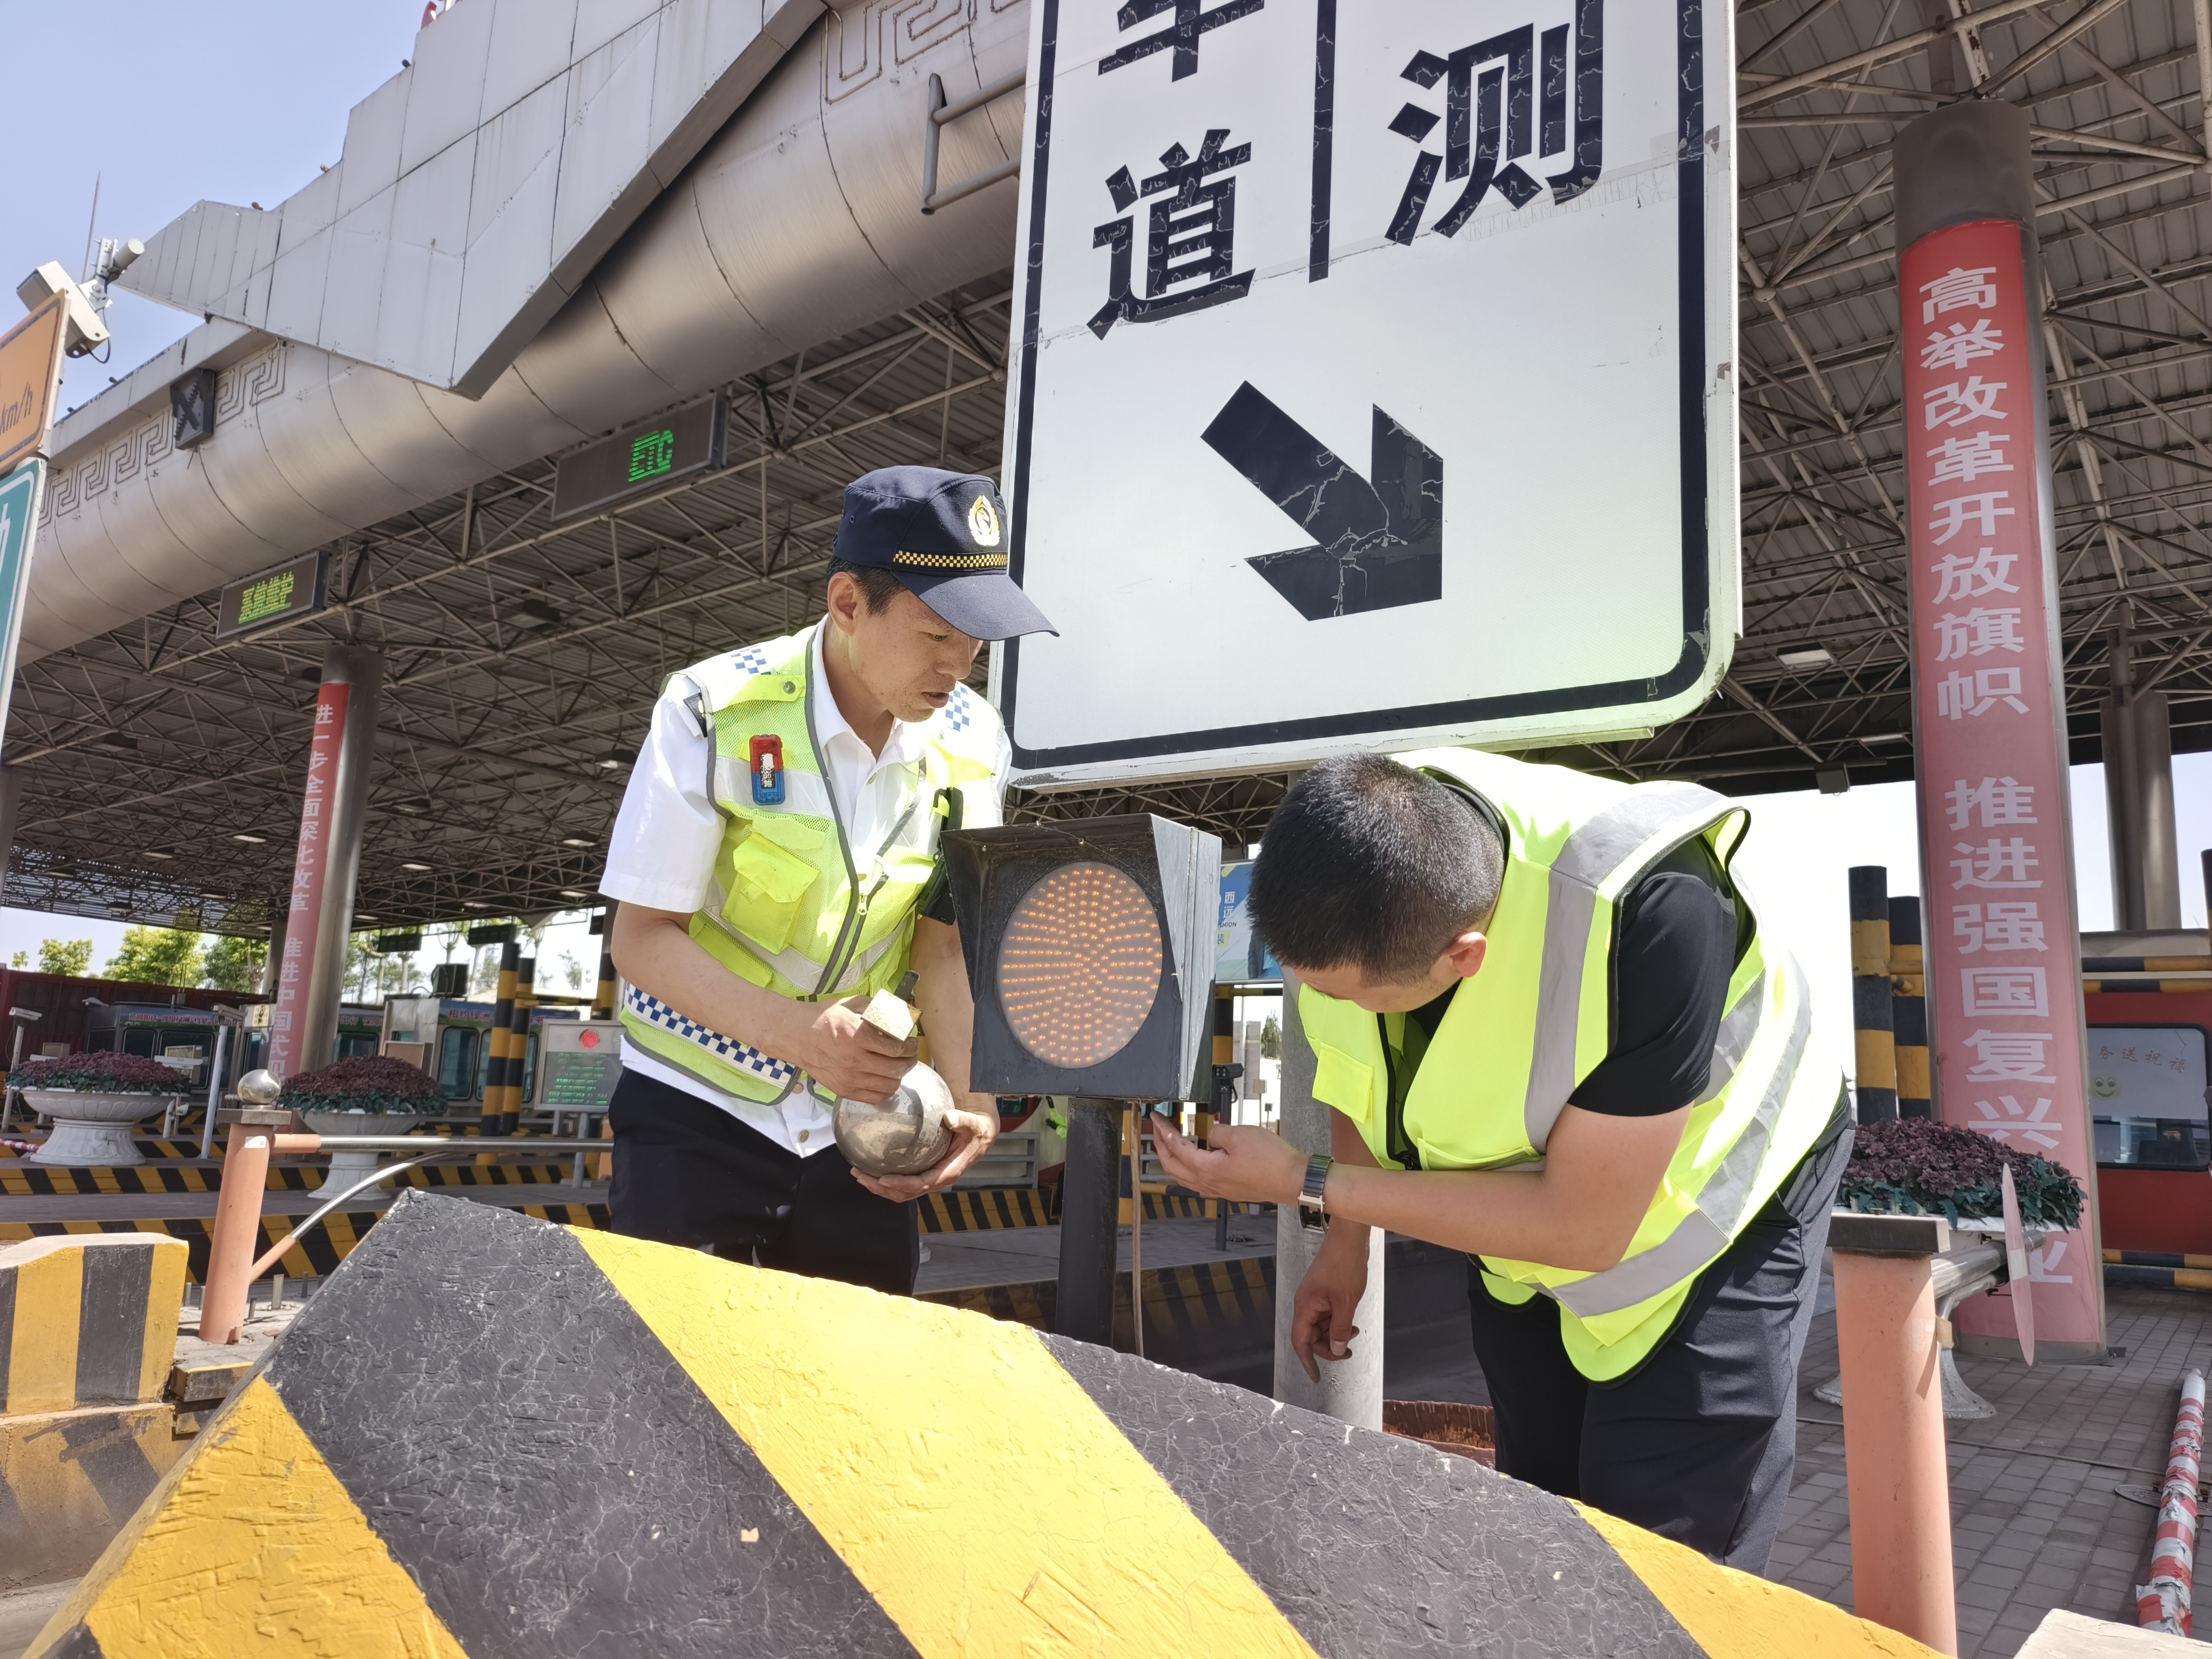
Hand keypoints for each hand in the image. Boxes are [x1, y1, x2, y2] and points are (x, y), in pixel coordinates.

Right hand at [771, 996, 916, 1103]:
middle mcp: (853, 1060)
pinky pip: (875, 1098)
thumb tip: (900, 1016)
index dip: (911, 1047)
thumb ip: (876, 1011)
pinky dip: (886, 1091)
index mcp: (857, 1037)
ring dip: (899, 1076)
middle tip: (910, 1055)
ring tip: (899, 1067)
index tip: (912, 1043)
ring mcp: (848, 1079)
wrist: (794, 1035)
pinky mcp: (842, 1090)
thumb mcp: (851, 1005)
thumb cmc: (823, 1018)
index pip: (897, 1048)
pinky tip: (886, 1080)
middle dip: (910, 1061)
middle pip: (896, 1069)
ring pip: (889, 1086)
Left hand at [852, 1101, 998, 1200]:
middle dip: (881, 1188)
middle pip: (905, 1193)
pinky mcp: (923, 1173)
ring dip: (878, 1186)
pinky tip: (870, 1167)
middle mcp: (936, 1180)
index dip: (901, 1184)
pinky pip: (901, 1182)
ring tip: (858, 1173)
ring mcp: (928, 1179)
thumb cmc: (976, 1129)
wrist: (980, 1135)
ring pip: (900, 1191)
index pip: (921, 1184)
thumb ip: (963, 1120)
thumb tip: (950, 1117)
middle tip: (860, 1175)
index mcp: (948, 1172)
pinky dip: (883, 1179)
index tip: (882, 1179)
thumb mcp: (973, 1123)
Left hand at [1150, 1115, 1304, 1205]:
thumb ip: (1216, 1132)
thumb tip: (1209, 1135)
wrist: (1293, 1180)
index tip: (1156, 1119)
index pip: (1176, 1149)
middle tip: (1158, 1129)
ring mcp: (1219, 1190)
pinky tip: (1194, 1160)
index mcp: (1207, 1169)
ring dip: (1173, 1160)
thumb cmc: (1271, 1160)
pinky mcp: (1229, 1190)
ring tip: (1170, 1144)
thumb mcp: (1239, 1134)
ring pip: (1184, 1178)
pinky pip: (1199, 1182)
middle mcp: (1209, 1184)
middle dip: (1161, 1147)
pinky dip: (1188, 1169)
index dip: (1163, 1131)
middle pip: (1173, 1167)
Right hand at [1290, 1225, 1368, 1383]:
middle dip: (1328, 1347)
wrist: (1349, 1239)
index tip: (1316, 1377)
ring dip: (1336, 1333)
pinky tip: (1351, 1322)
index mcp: (1305, 1306)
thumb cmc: (1344, 1265)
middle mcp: (1306, 1303)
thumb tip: (1335, 1349)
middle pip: (1311, 1335)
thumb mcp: (1346, 1302)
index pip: (1300, 1341)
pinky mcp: (1324, 1293)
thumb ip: (1340, 1328)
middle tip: (1347, 1352)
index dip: (1307, 1361)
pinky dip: (1338, 1322)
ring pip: (1321, 1326)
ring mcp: (1315, 1297)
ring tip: (1354, 1333)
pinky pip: (1327, 1315)